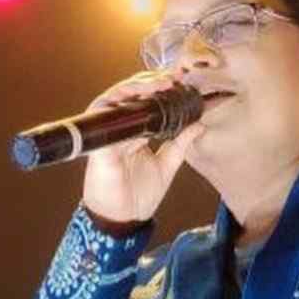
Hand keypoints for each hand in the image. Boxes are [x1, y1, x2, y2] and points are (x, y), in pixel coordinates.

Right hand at [82, 71, 205, 223]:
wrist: (124, 219)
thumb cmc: (140, 195)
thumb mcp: (168, 164)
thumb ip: (181, 143)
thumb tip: (200, 124)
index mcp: (134, 132)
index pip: (144, 101)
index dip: (158, 89)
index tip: (181, 81)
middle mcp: (118, 130)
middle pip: (128, 95)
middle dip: (148, 82)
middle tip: (171, 78)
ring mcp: (106, 136)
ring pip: (113, 100)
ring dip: (133, 88)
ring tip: (156, 84)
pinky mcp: (98, 146)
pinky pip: (102, 119)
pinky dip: (116, 106)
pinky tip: (135, 99)